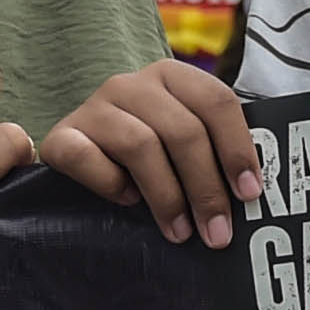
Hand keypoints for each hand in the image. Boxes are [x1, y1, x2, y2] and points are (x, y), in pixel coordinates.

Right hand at [36, 59, 262, 248]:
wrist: (80, 155)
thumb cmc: (149, 156)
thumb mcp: (181, 142)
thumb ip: (212, 152)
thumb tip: (249, 195)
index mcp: (171, 76)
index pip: (216, 101)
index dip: (237, 148)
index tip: (249, 193)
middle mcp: (131, 83)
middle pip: (183, 130)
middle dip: (206, 188)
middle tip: (217, 232)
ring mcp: (93, 107)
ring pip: (140, 146)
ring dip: (167, 197)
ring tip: (180, 232)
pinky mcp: (60, 136)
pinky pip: (87, 158)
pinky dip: (112, 185)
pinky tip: (128, 200)